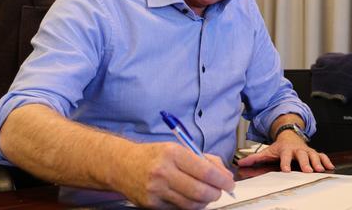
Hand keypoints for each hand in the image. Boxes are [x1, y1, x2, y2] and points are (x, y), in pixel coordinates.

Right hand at [116, 142, 234, 208]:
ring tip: (204, 193)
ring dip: (204, 201)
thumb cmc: (154, 155)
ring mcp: (156, 190)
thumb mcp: (178, 148)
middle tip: (219, 191)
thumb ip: (204, 160)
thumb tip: (225, 175)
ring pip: (192, 204)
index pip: (206, 172)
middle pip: (201, 192)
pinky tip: (188, 197)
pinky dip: (189, 205)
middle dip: (216, 193)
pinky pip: (179, 209)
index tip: (229, 183)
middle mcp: (163, 172)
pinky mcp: (152, 205)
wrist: (122, 165)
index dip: (222, 180)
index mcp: (173, 153)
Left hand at [236, 131, 333, 172]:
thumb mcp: (267, 151)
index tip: (286, 170)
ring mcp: (307, 151)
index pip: (285, 156)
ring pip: (313, 155)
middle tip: (307, 171)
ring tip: (320, 170)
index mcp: (286, 150)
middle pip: (302, 156)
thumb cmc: (279, 146)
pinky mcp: (313, 152)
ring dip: (317, 162)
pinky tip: (330, 167)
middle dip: (305, 163)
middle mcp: (297, 150)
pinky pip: (322, 155)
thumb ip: (255, 158)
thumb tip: (241, 163)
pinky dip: (326, 160)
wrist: (290, 135)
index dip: (285, 163)